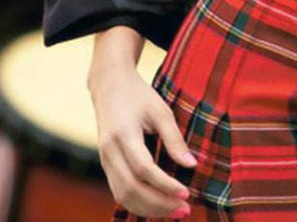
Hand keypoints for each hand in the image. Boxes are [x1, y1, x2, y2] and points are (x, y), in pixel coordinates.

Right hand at [91, 34, 196, 218]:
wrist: (109, 86)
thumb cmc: (139, 96)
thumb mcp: (161, 110)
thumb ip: (175, 138)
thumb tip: (192, 165)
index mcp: (123, 133)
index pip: (143, 168)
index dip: (165, 185)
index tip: (187, 193)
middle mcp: (109, 150)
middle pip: (131, 187)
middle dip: (159, 203)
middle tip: (185, 209)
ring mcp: (104, 159)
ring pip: (122, 195)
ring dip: (149, 208)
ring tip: (176, 212)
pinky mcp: (106, 165)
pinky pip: (119, 191)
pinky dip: (138, 203)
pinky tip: (158, 206)